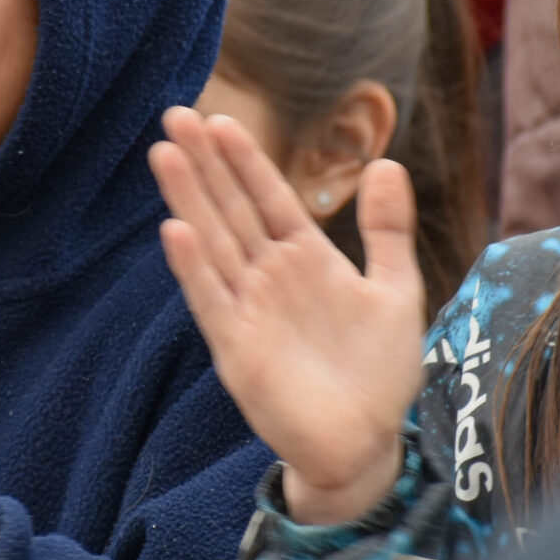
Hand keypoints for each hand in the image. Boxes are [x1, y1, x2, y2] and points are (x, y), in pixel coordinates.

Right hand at [151, 107, 427, 526]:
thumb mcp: (396, 291)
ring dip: (189, 199)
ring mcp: (250, 310)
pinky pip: (212, 300)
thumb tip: (385, 163)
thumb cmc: (378, 373)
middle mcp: (270, 278)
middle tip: (176, 114)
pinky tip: (175, 229)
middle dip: (205, 163)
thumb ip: (387, 230)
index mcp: (305, 259)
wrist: (366, 445)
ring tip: (164, 154)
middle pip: (231, 209)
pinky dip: (194, 266)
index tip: (220, 119)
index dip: (244, 159)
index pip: (268, 197)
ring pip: (214, 243)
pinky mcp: (238, 350)